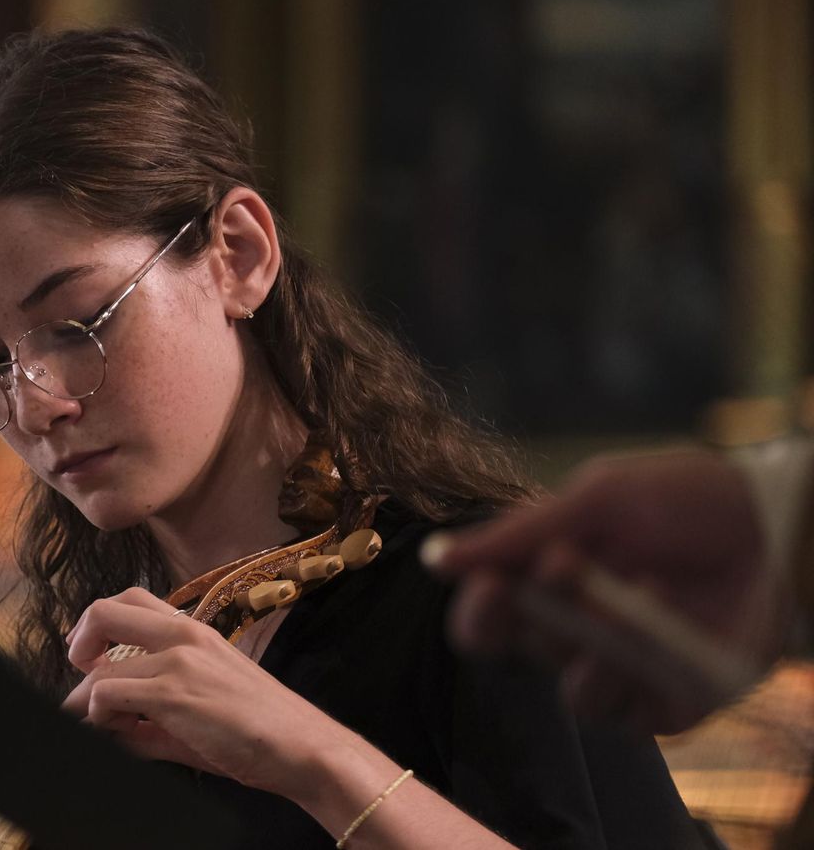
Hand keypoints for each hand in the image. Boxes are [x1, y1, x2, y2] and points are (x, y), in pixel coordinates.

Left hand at [60, 587, 345, 798]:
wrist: (303, 748)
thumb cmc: (261, 731)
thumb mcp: (203, 707)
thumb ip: (152, 713)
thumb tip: (111, 725)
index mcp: (194, 633)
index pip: (131, 599)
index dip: (97, 623)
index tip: (89, 654)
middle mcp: (183, 637)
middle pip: (104, 610)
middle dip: (78, 641)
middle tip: (78, 674)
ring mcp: (178, 662)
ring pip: (98, 670)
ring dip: (87, 704)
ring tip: (105, 727)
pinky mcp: (173, 694)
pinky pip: (107, 696)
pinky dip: (99, 718)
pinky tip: (121, 734)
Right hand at [427, 450, 784, 731]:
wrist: (779, 521)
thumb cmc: (686, 500)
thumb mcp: (598, 498)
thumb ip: (518, 534)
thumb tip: (436, 558)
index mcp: (550, 589)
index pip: (490, 621)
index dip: (480, 611)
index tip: (489, 584)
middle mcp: (581, 639)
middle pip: (526, 658)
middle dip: (538, 616)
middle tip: (564, 569)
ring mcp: (630, 676)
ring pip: (576, 698)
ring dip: (592, 647)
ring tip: (626, 593)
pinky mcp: (676, 706)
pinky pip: (634, 717)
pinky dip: (640, 672)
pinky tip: (661, 611)